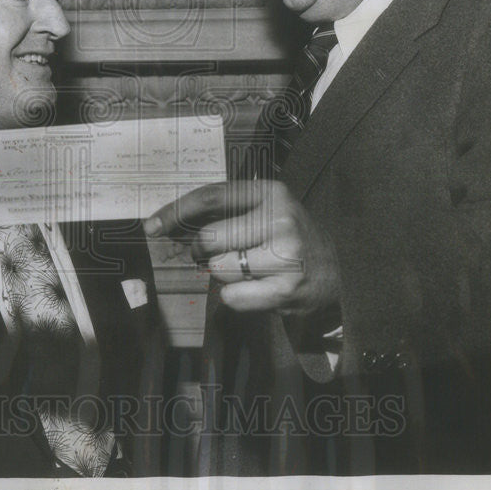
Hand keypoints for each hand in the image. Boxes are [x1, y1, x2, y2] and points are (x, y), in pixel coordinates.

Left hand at [144, 181, 338, 314]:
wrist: (338, 270)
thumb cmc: (289, 238)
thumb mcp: (266, 210)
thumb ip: (227, 211)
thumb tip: (172, 224)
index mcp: (271, 193)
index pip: (211, 197)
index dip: (176, 211)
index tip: (153, 224)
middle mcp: (280, 220)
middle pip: (208, 238)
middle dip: (201, 251)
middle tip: (214, 254)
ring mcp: (285, 255)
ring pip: (218, 269)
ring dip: (223, 274)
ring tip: (249, 270)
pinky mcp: (286, 289)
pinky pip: (232, 296)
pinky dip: (235, 296)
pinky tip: (257, 288)